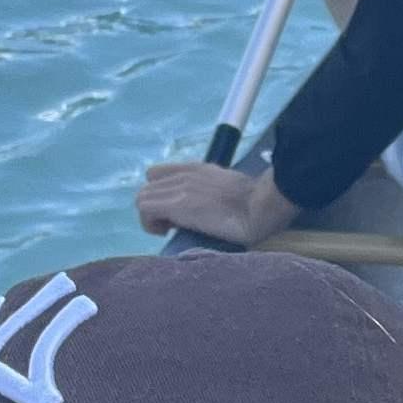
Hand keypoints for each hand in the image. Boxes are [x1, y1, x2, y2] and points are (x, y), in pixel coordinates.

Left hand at [134, 162, 301, 246]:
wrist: (261, 206)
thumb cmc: (256, 202)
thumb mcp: (229, 186)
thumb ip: (211, 190)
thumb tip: (207, 207)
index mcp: (196, 169)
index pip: (156, 173)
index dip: (159, 193)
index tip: (174, 211)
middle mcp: (184, 174)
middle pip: (146, 188)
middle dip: (155, 208)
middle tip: (173, 225)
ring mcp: (179, 188)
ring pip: (141, 199)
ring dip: (151, 217)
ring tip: (171, 229)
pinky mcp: (177, 205)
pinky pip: (145, 210)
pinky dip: (151, 224)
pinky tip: (169, 233)